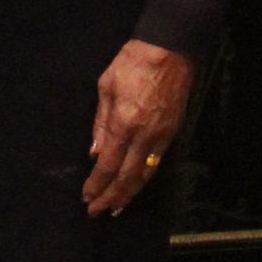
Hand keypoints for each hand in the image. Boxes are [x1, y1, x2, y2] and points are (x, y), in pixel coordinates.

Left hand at [83, 38, 195, 217]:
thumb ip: (100, 123)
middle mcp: (144, 134)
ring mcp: (162, 135)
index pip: (108, 164)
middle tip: (98, 212)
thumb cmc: (133, 62)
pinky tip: (135, 185)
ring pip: (145, 174)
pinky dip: (144, 178)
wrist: (170, 49)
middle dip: (112, 197)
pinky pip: (156, 162)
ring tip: (117, 207)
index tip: (87, 197)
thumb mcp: (106, 87)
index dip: (97, 184)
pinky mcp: (173, 131)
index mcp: (124, 122)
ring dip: (129, 193)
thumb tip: (95, 152)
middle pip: (127, 176)